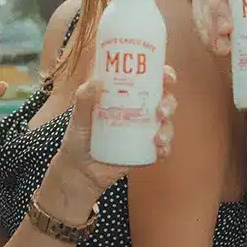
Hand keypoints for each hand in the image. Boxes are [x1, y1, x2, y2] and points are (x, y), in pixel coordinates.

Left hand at [40, 69, 177, 222]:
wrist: (78, 172)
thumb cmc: (77, 139)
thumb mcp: (78, 117)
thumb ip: (84, 99)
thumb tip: (96, 81)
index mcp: (125, 95)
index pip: (149, 79)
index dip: (163, 74)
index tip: (166, 76)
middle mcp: (138, 109)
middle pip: (164, 99)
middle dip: (169, 102)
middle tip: (161, 110)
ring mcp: (143, 130)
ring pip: (166, 123)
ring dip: (168, 127)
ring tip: (158, 137)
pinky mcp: (145, 150)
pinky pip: (162, 147)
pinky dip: (165, 148)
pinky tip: (160, 150)